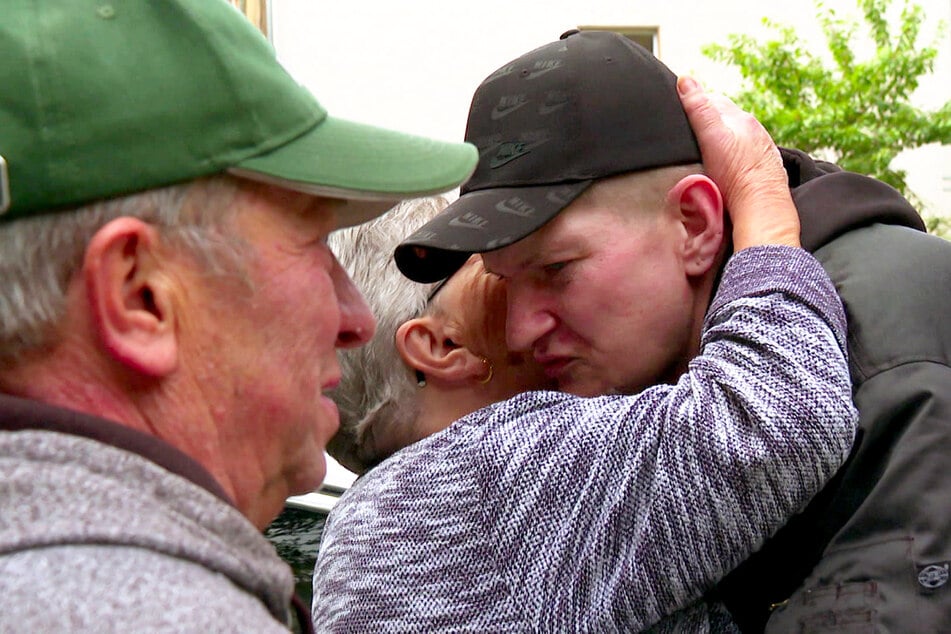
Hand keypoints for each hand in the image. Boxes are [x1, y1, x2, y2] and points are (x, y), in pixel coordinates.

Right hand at [677, 76, 799, 250]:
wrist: (761, 207)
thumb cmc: (736, 175)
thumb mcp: (711, 137)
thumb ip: (699, 108)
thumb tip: (685, 80)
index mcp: (740, 119)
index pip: (712, 100)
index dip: (694, 103)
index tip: (679, 112)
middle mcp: (754, 130)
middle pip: (726, 117)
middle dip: (708, 120)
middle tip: (689, 131)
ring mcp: (761, 148)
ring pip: (736, 135)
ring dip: (722, 138)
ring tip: (706, 149)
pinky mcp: (764, 166)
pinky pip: (745, 152)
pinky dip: (733, 154)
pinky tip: (726, 166)